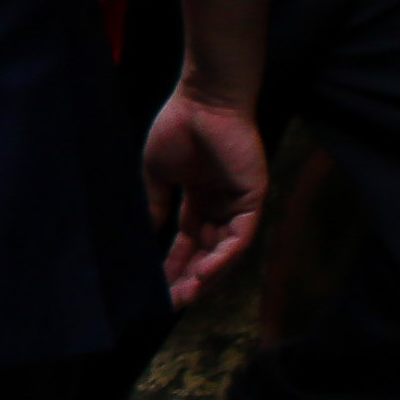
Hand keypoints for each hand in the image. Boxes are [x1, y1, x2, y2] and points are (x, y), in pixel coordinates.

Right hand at [143, 88, 268, 305]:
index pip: (188, 242)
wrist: (202, 99)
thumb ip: (154, 206)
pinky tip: (205, 272)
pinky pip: (241, 237)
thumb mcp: (156, 175)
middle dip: (190, 278)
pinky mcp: (254, 199)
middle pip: (207, 252)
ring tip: (186, 293)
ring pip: (226, 251)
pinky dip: (225, 257)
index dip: (174, 266)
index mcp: (198, 199)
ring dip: (207, 275)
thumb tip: (145, 237)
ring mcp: (239, 204)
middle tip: (172, 301)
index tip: (158, 289)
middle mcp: (221, 206)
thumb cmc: (178, 128)